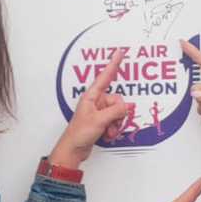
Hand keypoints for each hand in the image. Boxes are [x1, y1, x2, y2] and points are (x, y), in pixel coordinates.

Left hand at [48, 47, 130, 169]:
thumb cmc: (79, 133)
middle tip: (110, 124)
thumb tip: (127, 107)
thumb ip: (115, 111)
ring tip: (107, 131)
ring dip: (116, 124)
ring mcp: (99, 112)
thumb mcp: (100, 120)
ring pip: (118, 112)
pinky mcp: (101, 121)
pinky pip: (115, 121)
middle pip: (117, 100)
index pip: (105, 76)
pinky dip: (114, 129)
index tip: (120, 52)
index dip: (114, 64)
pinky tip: (107, 134)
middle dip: (118, 114)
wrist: (73, 149)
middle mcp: (96, 101)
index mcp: (92, 96)